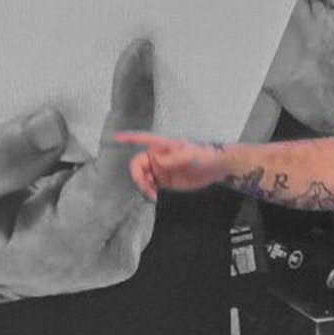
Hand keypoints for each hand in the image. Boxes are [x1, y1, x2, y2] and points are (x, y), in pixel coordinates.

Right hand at [0, 39, 156, 296]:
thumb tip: (52, 123)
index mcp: (60, 249)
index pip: (114, 180)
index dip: (130, 118)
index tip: (136, 60)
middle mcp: (108, 249)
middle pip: (145, 166)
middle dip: (139, 107)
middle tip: (130, 50)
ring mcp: (128, 235)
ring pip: (151, 164)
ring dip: (136, 119)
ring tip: (116, 75)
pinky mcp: (135, 217)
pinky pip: (145, 166)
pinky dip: (130, 135)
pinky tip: (108, 112)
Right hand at [116, 133, 230, 201]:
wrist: (217, 167)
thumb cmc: (205, 154)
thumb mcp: (190, 154)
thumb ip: (174, 157)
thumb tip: (158, 161)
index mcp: (162, 146)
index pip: (142, 140)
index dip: (128, 138)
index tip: (116, 137)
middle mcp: (158, 157)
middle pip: (138, 166)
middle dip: (139, 178)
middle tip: (147, 189)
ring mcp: (161, 170)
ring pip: (143, 178)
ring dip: (144, 187)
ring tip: (153, 195)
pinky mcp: (166, 182)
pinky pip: (151, 188)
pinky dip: (149, 193)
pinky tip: (155, 197)